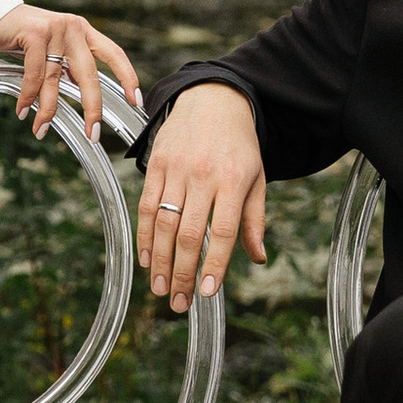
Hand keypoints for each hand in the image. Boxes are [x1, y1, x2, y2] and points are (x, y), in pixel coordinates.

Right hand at [0, 4, 140, 139]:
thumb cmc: (18, 34)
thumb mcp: (50, 47)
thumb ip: (65, 64)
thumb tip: (78, 92)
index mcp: (82, 31)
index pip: (113, 53)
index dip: (127, 76)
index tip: (136, 100)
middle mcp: (73, 28)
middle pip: (89, 75)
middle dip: (92, 108)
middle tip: (93, 133)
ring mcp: (55, 30)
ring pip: (56, 80)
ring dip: (47, 109)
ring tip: (40, 130)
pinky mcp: (35, 34)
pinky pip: (35, 75)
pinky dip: (28, 96)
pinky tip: (22, 110)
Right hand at [135, 83, 266, 311]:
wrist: (213, 99)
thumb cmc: (239, 145)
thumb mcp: (256, 178)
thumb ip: (253, 219)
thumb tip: (258, 258)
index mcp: (234, 181)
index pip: (223, 232)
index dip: (214, 265)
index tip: (208, 293)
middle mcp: (204, 176)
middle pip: (189, 234)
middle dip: (183, 273)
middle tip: (178, 303)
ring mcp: (177, 169)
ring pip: (164, 224)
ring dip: (160, 261)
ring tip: (161, 289)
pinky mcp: (157, 163)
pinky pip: (147, 205)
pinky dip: (144, 236)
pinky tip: (146, 259)